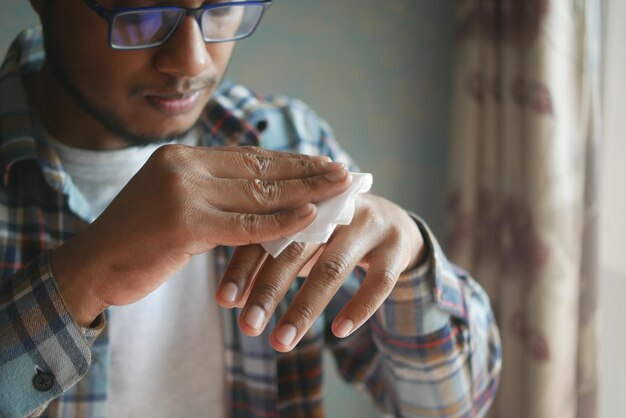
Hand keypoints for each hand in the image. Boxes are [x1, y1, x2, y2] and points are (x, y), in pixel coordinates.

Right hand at [52, 146, 351, 325]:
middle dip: (307, 170)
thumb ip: (211, 194)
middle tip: (343, 170)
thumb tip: (259, 195)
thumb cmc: (136, 241)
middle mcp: (183, 166)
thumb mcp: (175, 206)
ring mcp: (183, 192)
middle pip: (260, 169)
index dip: (289, 160)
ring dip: (305, 191)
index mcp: (181, 157)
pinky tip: (311, 216)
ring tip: (339, 188)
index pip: (248, 156)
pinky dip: (281, 222)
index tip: (321, 162)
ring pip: (259, 193)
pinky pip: (245, 225)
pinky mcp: (184, 223)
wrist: (90, 267)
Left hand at [216, 193, 424, 351]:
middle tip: (248, 327)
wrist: (395, 223)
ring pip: (332, 268)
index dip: (244, 267)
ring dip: (304, 308)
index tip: (224, 301)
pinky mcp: (395, 246)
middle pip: (296, 250)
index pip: (267, 234)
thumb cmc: (333, 236)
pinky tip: (339, 331)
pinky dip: (359, 307)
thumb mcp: (303, 242)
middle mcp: (335, 209)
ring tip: (281, 342)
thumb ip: (270, 261)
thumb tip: (232, 300)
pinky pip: (378, 281)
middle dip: (268, 291)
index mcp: (303, 202)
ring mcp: (368, 224)